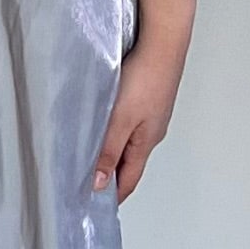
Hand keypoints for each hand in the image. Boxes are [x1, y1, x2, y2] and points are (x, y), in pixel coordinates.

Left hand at [93, 0, 196, 199]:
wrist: (163, 41)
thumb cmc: (145, 78)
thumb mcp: (119, 120)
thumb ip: (108, 152)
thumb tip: (100, 184)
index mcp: (146, 142)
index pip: (129, 180)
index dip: (114, 195)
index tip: (96, 207)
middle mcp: (151, 131)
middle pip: (129, 162)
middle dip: (111, 176)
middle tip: (86, 184)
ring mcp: (151, 114)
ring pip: (129, 141)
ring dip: (112, 152)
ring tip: (89, 156)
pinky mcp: (148, 97)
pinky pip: (130, 123)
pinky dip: (115, 132)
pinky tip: (103, 125)